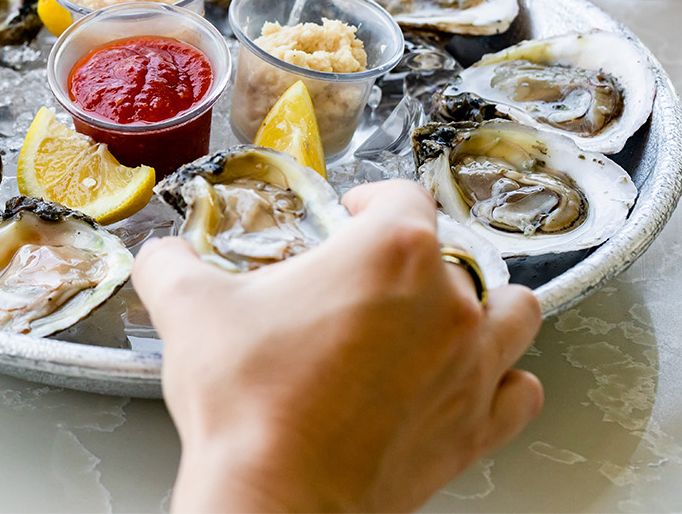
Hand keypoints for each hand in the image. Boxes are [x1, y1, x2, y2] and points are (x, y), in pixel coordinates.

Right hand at [133, 180, 542, 512]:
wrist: (276, 496)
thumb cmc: (249, 403)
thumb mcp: (189, 308)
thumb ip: (171, 264)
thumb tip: (162, 255)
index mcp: (390, 253)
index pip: (403, 197)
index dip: (373, 200)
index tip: (351, 214)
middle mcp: (445, 302)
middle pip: (455, 254)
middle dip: (414, 259)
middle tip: (369, 279)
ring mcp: (470, 367)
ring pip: (514, 313)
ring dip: (486, 306)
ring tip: (448, 313)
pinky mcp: (473, 428)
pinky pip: (519, 392)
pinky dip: (503, 381)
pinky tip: (474, 380)